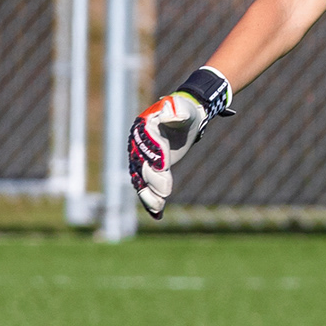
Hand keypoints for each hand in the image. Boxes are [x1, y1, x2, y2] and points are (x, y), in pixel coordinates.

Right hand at [128, 66, 231, 218]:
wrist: (185, 118)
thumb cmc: (185, 112)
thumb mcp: (184, 110)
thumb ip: (177, 111)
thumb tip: (170, 111)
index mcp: (145, 127)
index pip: (149, 145)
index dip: (156, 157)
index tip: (164, 167)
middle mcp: (139, 144)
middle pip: (142, 166)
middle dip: (152, 181)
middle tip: (164, 194)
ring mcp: (143, 158)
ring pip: (142, 181)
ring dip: (149, 196)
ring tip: (157, 209)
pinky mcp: (151, 170)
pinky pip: (148, 187)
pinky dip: (152, 201)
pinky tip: (157, 215)